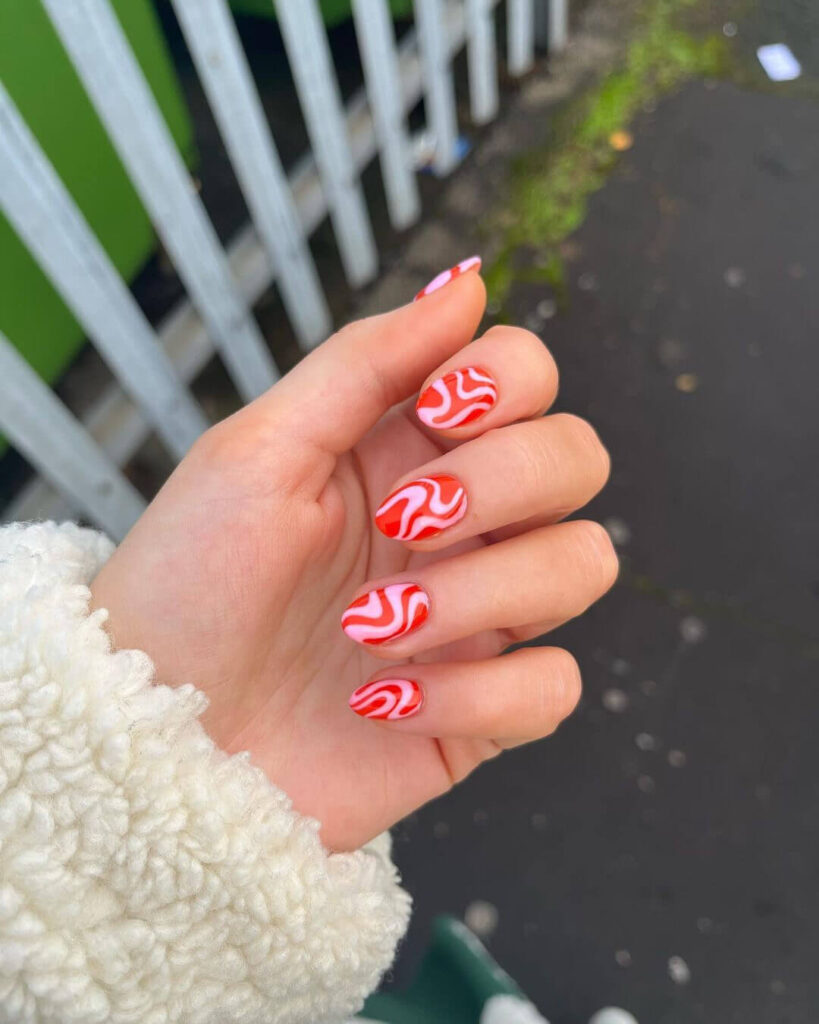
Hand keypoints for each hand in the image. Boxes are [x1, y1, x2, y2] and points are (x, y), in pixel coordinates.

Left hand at [91, 267, 615, 850]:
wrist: (151, 738)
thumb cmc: (187, 584)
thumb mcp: (258, 451)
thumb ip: (367, 361)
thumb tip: (468, 278)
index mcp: (408, 448)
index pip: (528, 375)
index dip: (509, 380)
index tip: (437, 412)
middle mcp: (459, 523)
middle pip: (578, 458)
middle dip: (503, 482)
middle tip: (403, 524)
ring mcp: (478, 616)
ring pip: (585, 564)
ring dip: (482, 595)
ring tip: (374, 632)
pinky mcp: (482, 708)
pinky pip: (554, 688)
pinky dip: (474, 697)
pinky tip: (384, 706)